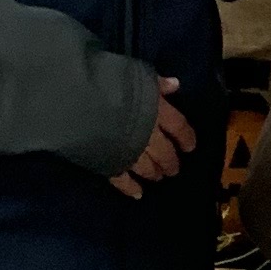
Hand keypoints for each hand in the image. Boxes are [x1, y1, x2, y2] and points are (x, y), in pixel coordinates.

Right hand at [107, 76, 195, 197]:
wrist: (80, 104)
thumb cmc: (109, 83)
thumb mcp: (136, 75)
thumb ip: (157, 83)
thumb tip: (176, 85)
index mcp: (157, 112)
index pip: (179, 127)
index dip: (186, 137)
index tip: (190, 147)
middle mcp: (148, 136)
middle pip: (165, 153)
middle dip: (170, 162)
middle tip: (173, 169)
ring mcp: (130, 153)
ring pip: (147, 168)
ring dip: (154, 173)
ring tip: (157, 177)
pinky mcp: (109, 165)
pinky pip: (123, 180)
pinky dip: (131, 188)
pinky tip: (138, 194)